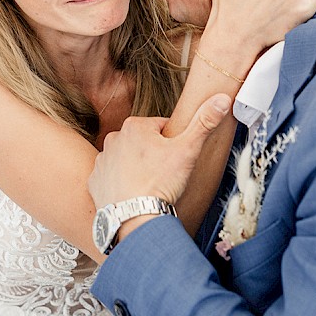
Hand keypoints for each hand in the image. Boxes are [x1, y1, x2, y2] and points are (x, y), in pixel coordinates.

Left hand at [90, 94, 232, 239]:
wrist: (135, 217)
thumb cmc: (160, 182)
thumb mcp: (188, 149)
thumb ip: (204, 122)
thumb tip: (221, 98)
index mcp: (135, 126)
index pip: (161, 128)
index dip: (173, 143)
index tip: (176, 159)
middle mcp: (114, 138)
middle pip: (143, 143)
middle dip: (154, 155)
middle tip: (165, 174)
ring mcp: (102, 160)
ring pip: (127, 160)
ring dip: (137, 169)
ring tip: (150, 186)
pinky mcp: (94, 181)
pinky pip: (111, 178)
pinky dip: (122, 184)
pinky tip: (133, 194)